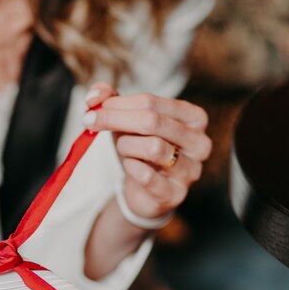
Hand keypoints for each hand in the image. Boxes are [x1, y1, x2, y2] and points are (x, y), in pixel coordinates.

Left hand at [82, 82, 210, 219]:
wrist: (145, 192)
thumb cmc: (139, 149)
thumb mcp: (126, 120)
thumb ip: (110, 100)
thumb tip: (93, 96)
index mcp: (192, 117)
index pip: (151, 102)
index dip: (117, 103)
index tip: (93, 108)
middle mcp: (198, 142)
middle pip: (153, 121)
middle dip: (115, 119)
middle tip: (90, 122)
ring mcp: (190, 169)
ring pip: (153, 147)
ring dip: (126, 146)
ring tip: (123, 149)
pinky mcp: (175, 193)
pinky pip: (147, 176)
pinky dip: (131, 168)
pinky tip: (130, 165)